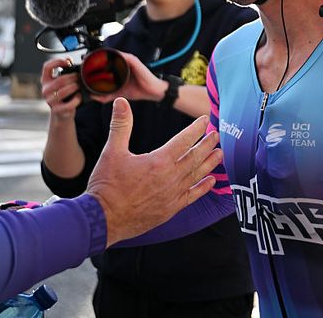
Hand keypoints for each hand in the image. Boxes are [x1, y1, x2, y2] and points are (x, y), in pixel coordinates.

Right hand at [41, 57, 81, 120]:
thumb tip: (69, 60)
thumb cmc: (64, 95)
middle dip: (72, 77)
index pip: (47, 67)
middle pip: (59, 80)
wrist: (62, 113)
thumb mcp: (61, 82)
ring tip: (78, 86)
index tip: (68, 62)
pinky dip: (76, 100)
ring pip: (63, 92)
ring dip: (74, 87)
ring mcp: (50, 101)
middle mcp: (45, 90)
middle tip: (79, 77)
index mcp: (45, 80)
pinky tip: (78, 96)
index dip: (57, 62)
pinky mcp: (57, 110)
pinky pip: (69, 104)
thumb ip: (64, 71)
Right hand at [86, 97, 222, 245]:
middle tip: (217, 135)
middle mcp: (170, 178)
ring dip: (209, 163)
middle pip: (195, 157)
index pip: (183, 141)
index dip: (195, 129)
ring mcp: (172, 195)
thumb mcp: (111, 152)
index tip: (204, 121)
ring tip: (219, 153)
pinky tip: (211, 181)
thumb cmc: (106, 186)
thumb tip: (120, 102)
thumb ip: (121, 125)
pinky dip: (203, 187)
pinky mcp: (170, 210)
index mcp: (158, 162)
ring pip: (197, 175)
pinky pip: (192, 196)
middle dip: (207, 144)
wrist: (103, 220)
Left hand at [88, 51, 166, 103]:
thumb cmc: (138, 90)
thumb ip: (106, 95)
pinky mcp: (133, 60)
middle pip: (107, 57)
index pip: (105, 63)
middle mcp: (123, 62)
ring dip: (102, 57)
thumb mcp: (118, 93)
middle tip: (85, 62)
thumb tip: (94, 96)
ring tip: (92, 60)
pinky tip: (105, 62)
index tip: (85, 66)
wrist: (153, 91)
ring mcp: (128, 60)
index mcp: (119, 68)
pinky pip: (121, 57)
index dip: (94, 63)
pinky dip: (113, 58)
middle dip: (96, 59)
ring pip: (112, 55)